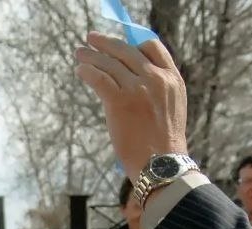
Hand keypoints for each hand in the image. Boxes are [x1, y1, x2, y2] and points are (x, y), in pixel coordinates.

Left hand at [74, 32, 188, 184]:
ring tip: (79, 54)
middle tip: (91, 39)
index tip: (119, 42)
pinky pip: (99, 77)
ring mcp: (138, 88)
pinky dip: (87, 71)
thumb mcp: (172, 108)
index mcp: (172, 79)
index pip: (152, 46)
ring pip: (109, 62)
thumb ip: (159, 89)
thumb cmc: (163, 144)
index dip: (132, 41)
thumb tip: (135, 78)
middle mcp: (156, 79)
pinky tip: (80, 71)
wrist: (162, 165)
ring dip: (91, 56)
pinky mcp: (120, 101)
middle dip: (106, 43)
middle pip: (126, 50)